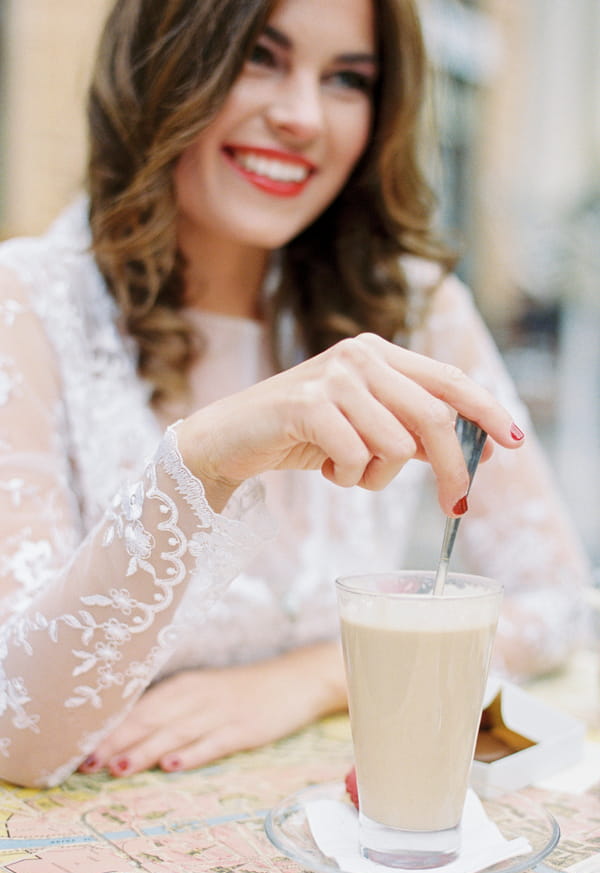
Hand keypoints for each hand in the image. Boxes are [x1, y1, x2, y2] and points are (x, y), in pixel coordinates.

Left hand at [78, 641, 346, 776]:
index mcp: (184, 685)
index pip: (140, 706)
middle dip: (117, 740)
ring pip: (176, 732)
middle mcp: (197, 696)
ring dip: (146, 750)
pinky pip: (214, 743)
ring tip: (117, 767)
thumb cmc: (241, 690)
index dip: (110, 727)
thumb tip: (130, 732)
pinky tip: (173, 765)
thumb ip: (171, 709)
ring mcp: (221, 713)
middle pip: (151, 719)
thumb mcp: (203, 692)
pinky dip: (192, 754)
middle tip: (85, 762)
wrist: (294, 679)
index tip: (78, 746)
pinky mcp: (244, 729)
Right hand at [176, 333, 523, 516]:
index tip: (514, 443)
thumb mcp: (367, 428)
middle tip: (454, 505)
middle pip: (434, 416)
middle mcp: (361, 356)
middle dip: (452, 468)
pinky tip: (325, 468)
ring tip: (347, 470)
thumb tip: (476, 449)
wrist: (232, 440)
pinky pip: (357, 457)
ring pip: (396, 445)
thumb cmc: (303, 433)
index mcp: (379, 353)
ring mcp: (334, 377)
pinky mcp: (308, 405)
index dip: (487, 411)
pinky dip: (348, 477)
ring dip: (378, 476)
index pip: (450, 379)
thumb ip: (416, 432)